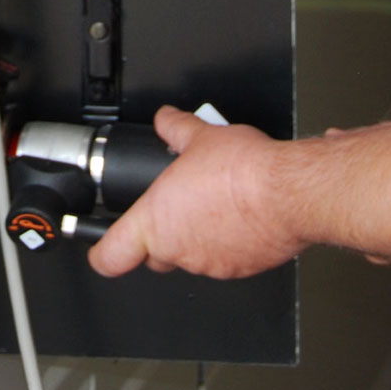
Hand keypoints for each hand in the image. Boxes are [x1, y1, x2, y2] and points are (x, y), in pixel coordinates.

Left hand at [87, 106, 302, 279]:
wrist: (288, 193)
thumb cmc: (244, 172)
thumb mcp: (200, 137)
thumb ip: (176, 129)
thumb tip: (167, 120)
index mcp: (156, 221)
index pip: (110, 257)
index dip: (102, 253)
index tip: (102, 247)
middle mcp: (178, 249)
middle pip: (154, 257)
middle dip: (161, 237)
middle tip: (176, 209)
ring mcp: (210, 264)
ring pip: (192, 258)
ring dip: (197, 238)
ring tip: (214, 205)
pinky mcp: (241, 269)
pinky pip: (225, 260)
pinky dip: (228, 244)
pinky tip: (240, 218)